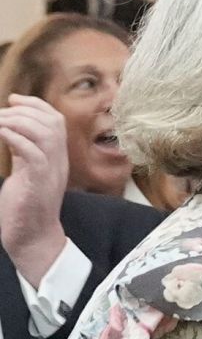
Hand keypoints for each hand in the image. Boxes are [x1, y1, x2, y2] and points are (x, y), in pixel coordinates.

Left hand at [0, 97, 72, 282]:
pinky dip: (16, 139)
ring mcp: (51, 172)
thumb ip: (22, 152)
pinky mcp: (39, 183)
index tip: (12, 99)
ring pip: (45, 133)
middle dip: (24, 110)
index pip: (55, 120)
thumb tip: (10, 132)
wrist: (32, 238)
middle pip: (52, 122)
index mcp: (55, 157)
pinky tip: (1, 136)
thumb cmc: (24, 208)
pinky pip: (33, 153)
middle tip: (0, 113)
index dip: (35, 104)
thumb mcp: (25, 173)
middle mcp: (58, 161)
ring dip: (18, 121)